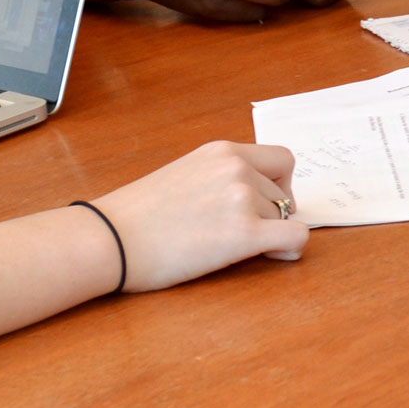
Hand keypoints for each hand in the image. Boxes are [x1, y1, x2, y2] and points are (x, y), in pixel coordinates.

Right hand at [93, 140, 307, 289]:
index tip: (263, 204)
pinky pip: (295, 237)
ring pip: (284, 218)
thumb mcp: (184, 175)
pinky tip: (272, 256)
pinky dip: (292, 248)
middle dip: (271, 215)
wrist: (113, 238)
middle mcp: (236, 168)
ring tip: (234, 248)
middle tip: (242, 234)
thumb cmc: (138, 216)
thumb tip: (251, 200)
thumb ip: (219, 178)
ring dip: (270, 234)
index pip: (281, 159)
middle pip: (283, 194)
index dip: (280, 185)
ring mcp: (242, 199)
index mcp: (221, 151)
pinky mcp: (245, 233)